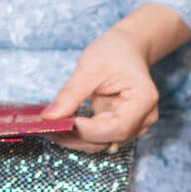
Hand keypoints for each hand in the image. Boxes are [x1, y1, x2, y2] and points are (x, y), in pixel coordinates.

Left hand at [45, 25, 160, 149]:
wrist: (126, 48)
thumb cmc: (113, 51)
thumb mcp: (90, 67)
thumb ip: (71, 94)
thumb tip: (49, 117)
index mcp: (144, 100)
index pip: (117, 127)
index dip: (88, 130)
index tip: (60, 123)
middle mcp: (144, 118)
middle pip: (108, 139)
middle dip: (76, 136)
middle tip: (45, 128)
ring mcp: (134, 126)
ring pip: (101, 143)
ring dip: (74, 139)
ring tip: (49, 127)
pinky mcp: (120, 127)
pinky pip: (98, 137)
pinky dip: (78, 134)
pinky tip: (60, 126)